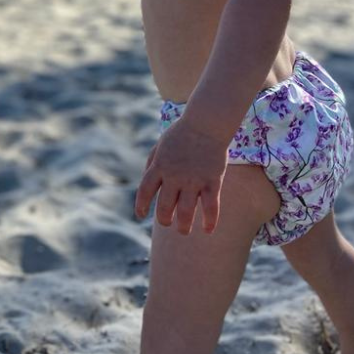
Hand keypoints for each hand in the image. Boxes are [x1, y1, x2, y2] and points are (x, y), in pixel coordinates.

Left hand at [135, 117, 229, 234]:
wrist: (206, 123)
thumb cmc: (182, 133)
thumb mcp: (160, 146)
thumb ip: (152, 164)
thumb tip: (148, 186)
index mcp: (159, 166)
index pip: (144, 191)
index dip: (141, 206)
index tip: (141, 215)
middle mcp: (174, 176)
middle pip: (164, 207)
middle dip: (164, 220)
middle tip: (167, 223)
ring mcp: (193, 180)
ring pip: (185, 212)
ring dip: (183, 226)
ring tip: (183, 230)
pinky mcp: (212, 181)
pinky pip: (211, 206)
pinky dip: (210, 221)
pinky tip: (208, 230)